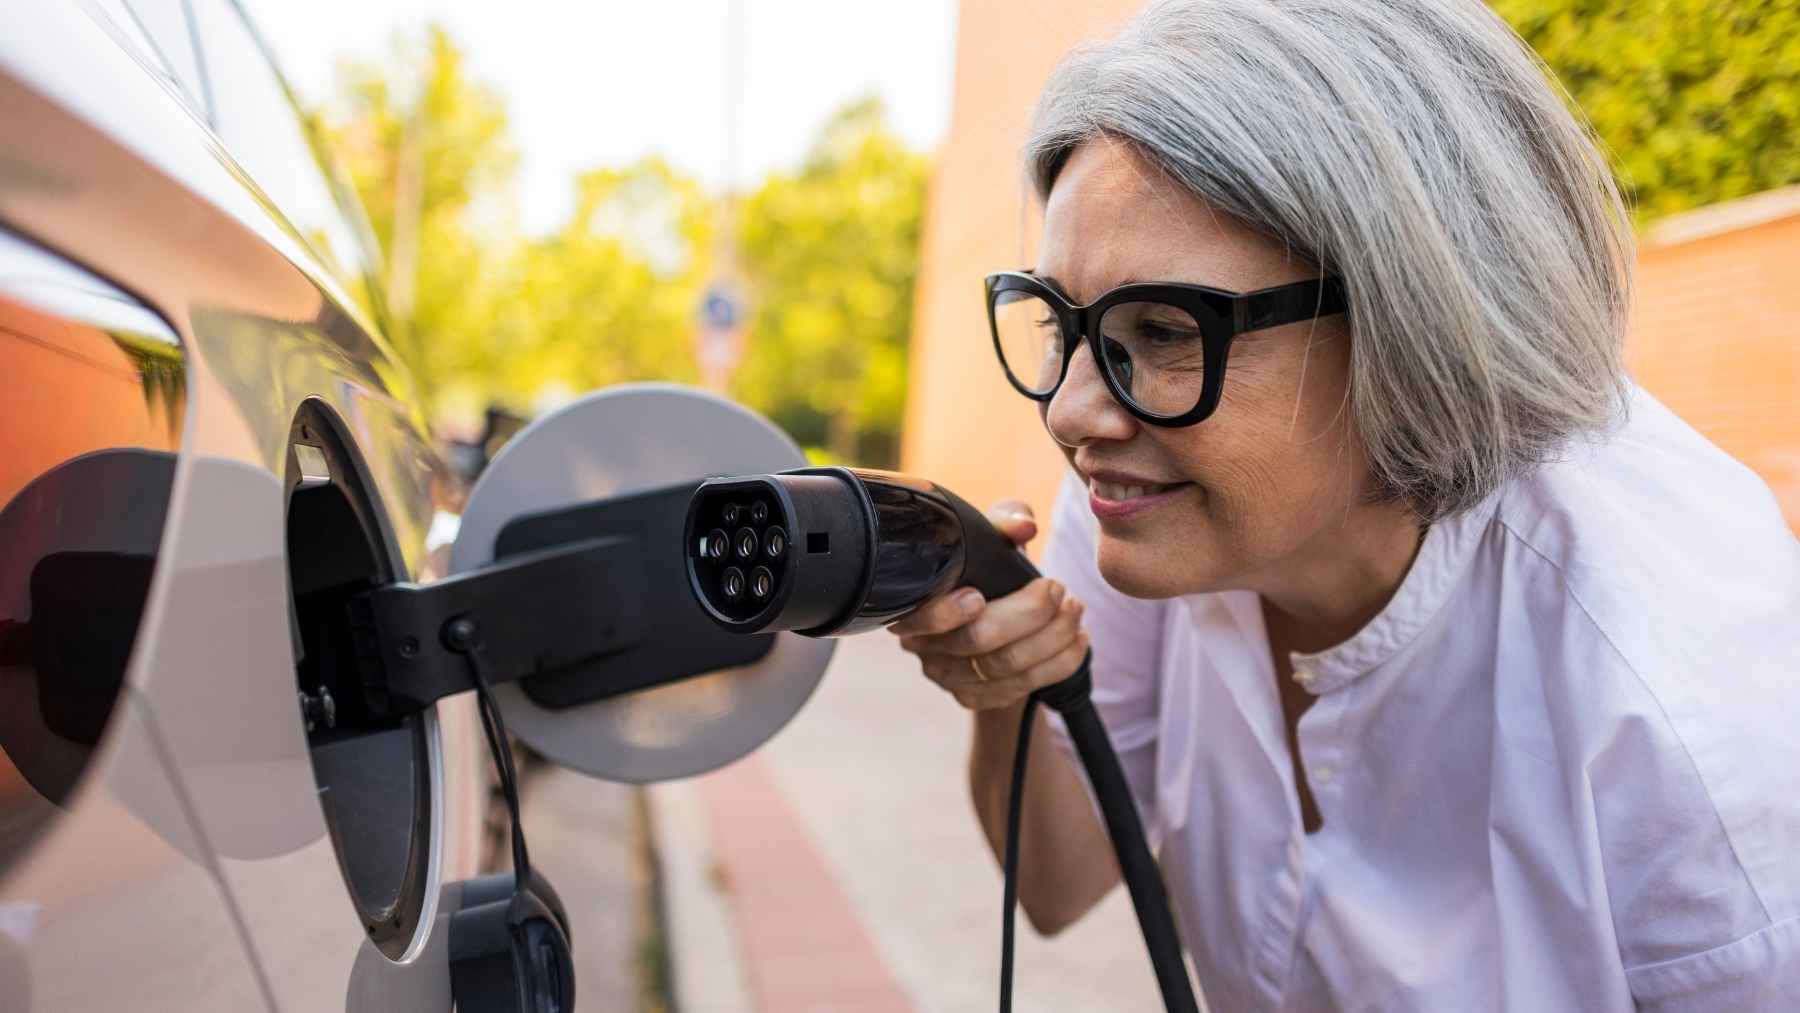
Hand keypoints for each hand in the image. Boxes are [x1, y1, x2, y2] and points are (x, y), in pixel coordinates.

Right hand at [891, 499, 1088, 709]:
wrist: (991, 613)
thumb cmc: (985, 566)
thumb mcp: (991, 537)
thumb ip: (1004, 521)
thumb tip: (1024, 527)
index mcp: (913, 603)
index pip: (921, 617)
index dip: (947, 612)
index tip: (979, 595)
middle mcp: (923, 646)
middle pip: (975, 642)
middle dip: (1027, 615)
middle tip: (1059, 590)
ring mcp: (947, 676)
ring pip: (1004, 669)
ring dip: (1051, 639)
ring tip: (1076, 610)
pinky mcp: (974, 697)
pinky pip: (1020, 689)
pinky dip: (1058, 665)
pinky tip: (1078, 641)